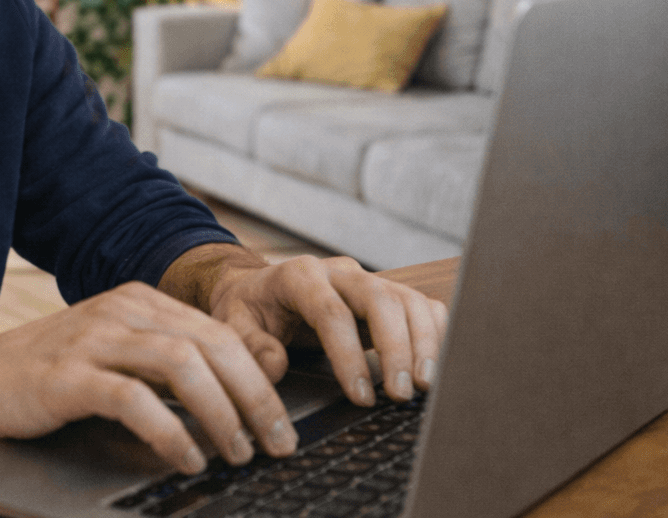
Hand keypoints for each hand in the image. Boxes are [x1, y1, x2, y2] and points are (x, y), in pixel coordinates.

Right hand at [0, 281, 299, 474]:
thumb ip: (161, 363)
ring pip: (182, 365)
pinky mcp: (68, 376)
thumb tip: (231, 402)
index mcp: (139, 301)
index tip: (282, 421)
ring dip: (222, 414)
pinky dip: (171, 431)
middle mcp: (121, 311)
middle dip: (256, 398)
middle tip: (279, 443)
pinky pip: (134, 399)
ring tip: (238, 453)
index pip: (221, 332)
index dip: (260, 378)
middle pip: (212, 345)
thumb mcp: (111, 353)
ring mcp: (93, 339)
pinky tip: (187, 457)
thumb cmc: (46, 374)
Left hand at [206, 254, 448, 411]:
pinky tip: (433, 366)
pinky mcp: (386, 293)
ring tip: (423, 385)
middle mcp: (339, 272)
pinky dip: (434, 334)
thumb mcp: (232, 324)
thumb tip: (276, 366)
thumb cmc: (248, 309)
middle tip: (400, 393)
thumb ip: (250, 345)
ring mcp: (366, 280)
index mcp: (299, 275)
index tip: (360, 395)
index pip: (331, 311)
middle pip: (380, 298)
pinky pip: (421, 305)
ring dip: (423, 342)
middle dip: (396, 347)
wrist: (258, 287)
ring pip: (407, 300)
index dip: (348, 354)